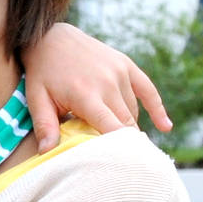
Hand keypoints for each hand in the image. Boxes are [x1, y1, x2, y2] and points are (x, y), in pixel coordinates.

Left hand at [22, 23, 172, 148]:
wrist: (51, 35)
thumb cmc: (42, 71)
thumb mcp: (37, 98)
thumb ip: (45, 125)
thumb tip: (46, 153)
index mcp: (86, 95)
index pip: (112, 129)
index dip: (119, 149)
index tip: (122, 166)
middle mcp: (107, 83)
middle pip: (126, 124)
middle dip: (124, 143)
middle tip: (120, 162)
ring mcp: (119, 72)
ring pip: (133, 111)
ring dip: (127, 125)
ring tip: (116, 139)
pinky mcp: (125, 64)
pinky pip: (148, 89)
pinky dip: (157, 108)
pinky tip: (165, 127)